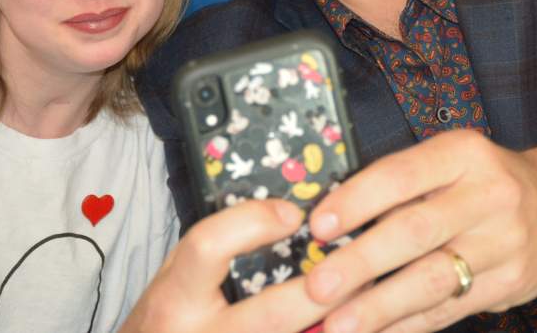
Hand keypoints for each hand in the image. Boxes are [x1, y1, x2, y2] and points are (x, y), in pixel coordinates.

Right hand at [121, 199, 347, 332]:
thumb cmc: (171, 321)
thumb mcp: (178, 278)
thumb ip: (220, 250)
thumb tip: (290, 217)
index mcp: (174, 298)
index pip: (207, 248)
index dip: (253, 223)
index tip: (293, 215)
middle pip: (272, 314)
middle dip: (324, 291)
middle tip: (359, 266)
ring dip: (336, 325)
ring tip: (365, 301)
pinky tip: (349, 326)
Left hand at [300, 130, 536, 332]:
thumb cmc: (483, 179)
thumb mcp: (450, 160)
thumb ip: (400, 185)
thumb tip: (329, 223)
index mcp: (463, 154)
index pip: (402, 175)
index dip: (356, 201)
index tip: (317, 226)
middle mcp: (488, 195)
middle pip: (415, 231)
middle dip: (360, 263)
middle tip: (318, 287)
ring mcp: (503, 243)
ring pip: (432, 279)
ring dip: (380, 306)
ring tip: (339, 323)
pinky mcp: (509, 284)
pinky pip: (450, 309)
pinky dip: (408, 324)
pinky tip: (377, 332)